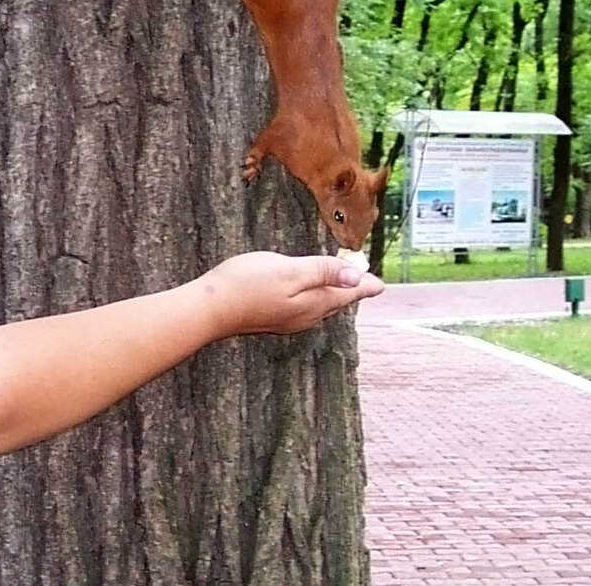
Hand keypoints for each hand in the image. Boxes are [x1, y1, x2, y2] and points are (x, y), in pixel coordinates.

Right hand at [196, 251, 384, 338]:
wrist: (209, 309)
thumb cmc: (248, 285)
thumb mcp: (290, 271)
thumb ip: (323, 272)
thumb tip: (357, 276)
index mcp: (314, 303)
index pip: (348, 293)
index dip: (365, 285)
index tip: (381, 285)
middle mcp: (304, 316)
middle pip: (336, 302)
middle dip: (352, 292)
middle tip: (368, 284)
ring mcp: (287, 319)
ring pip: (321, 307)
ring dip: (334, 295)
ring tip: (343, 287)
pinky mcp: (272, 317)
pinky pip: (305, 308)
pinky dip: (315, 298)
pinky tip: (309, 294)